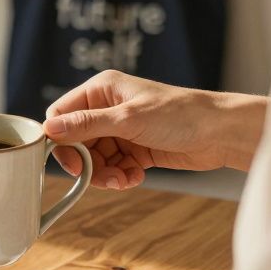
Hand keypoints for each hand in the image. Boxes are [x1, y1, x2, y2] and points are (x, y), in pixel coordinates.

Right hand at [44, 70, 267, 189]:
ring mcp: (121, 129)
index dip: (61, 140)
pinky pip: (112, 166)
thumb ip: (87, 124)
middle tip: (99, 177)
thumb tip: (50, 128)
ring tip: (123, 179)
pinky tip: (135, 177)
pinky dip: (119, 176)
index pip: (61, 115)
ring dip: (104, 173)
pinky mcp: (134, 148)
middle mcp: (107, 108)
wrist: (221, 133)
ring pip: (94, 158)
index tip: (72, 162)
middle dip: (87, 163)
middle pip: (76, 141)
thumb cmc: (180, 115)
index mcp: (101, 90)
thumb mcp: (128, 119)